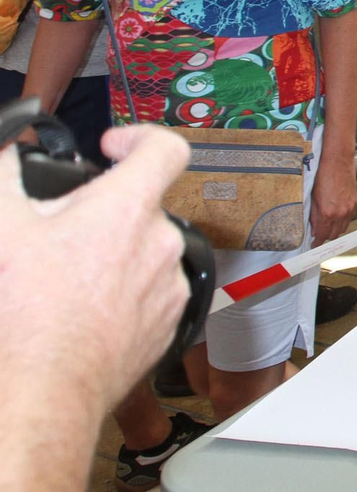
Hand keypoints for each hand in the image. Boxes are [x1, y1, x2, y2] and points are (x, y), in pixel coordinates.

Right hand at [0, 126, 189, 415]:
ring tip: (70, 277)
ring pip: (147, 251)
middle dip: (105, 211)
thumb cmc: (27, 313)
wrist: (47, 388)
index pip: (165, 148)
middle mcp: (162, 242)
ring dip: (116, 254)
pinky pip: (152, 291)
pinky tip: (87, 308)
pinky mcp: (170, 322)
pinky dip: (126, 291)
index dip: (139, 138)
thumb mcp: (3, 228)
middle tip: (62, 233)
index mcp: (129, 208)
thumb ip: (6, 175)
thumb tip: (9, 154)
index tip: (113, 148)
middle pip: (144, 205)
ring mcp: (170, 284)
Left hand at [309, 150, 356, 245]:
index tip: (313, 245)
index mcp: (327, 213)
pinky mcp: (354, 203)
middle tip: (318, 236)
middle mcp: (340, 213)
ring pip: (343, 228)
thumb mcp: (312, 197)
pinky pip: (348, 219)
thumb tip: (313, 228)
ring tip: (327, 227)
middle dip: (325, 237)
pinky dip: (342, 222)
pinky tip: (335, 217)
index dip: (317, 242)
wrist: (337, 161)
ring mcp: (349, 208)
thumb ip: (312, 215)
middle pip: (334, 235)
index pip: (322, 235)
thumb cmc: (322, 176)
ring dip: (335, 230)